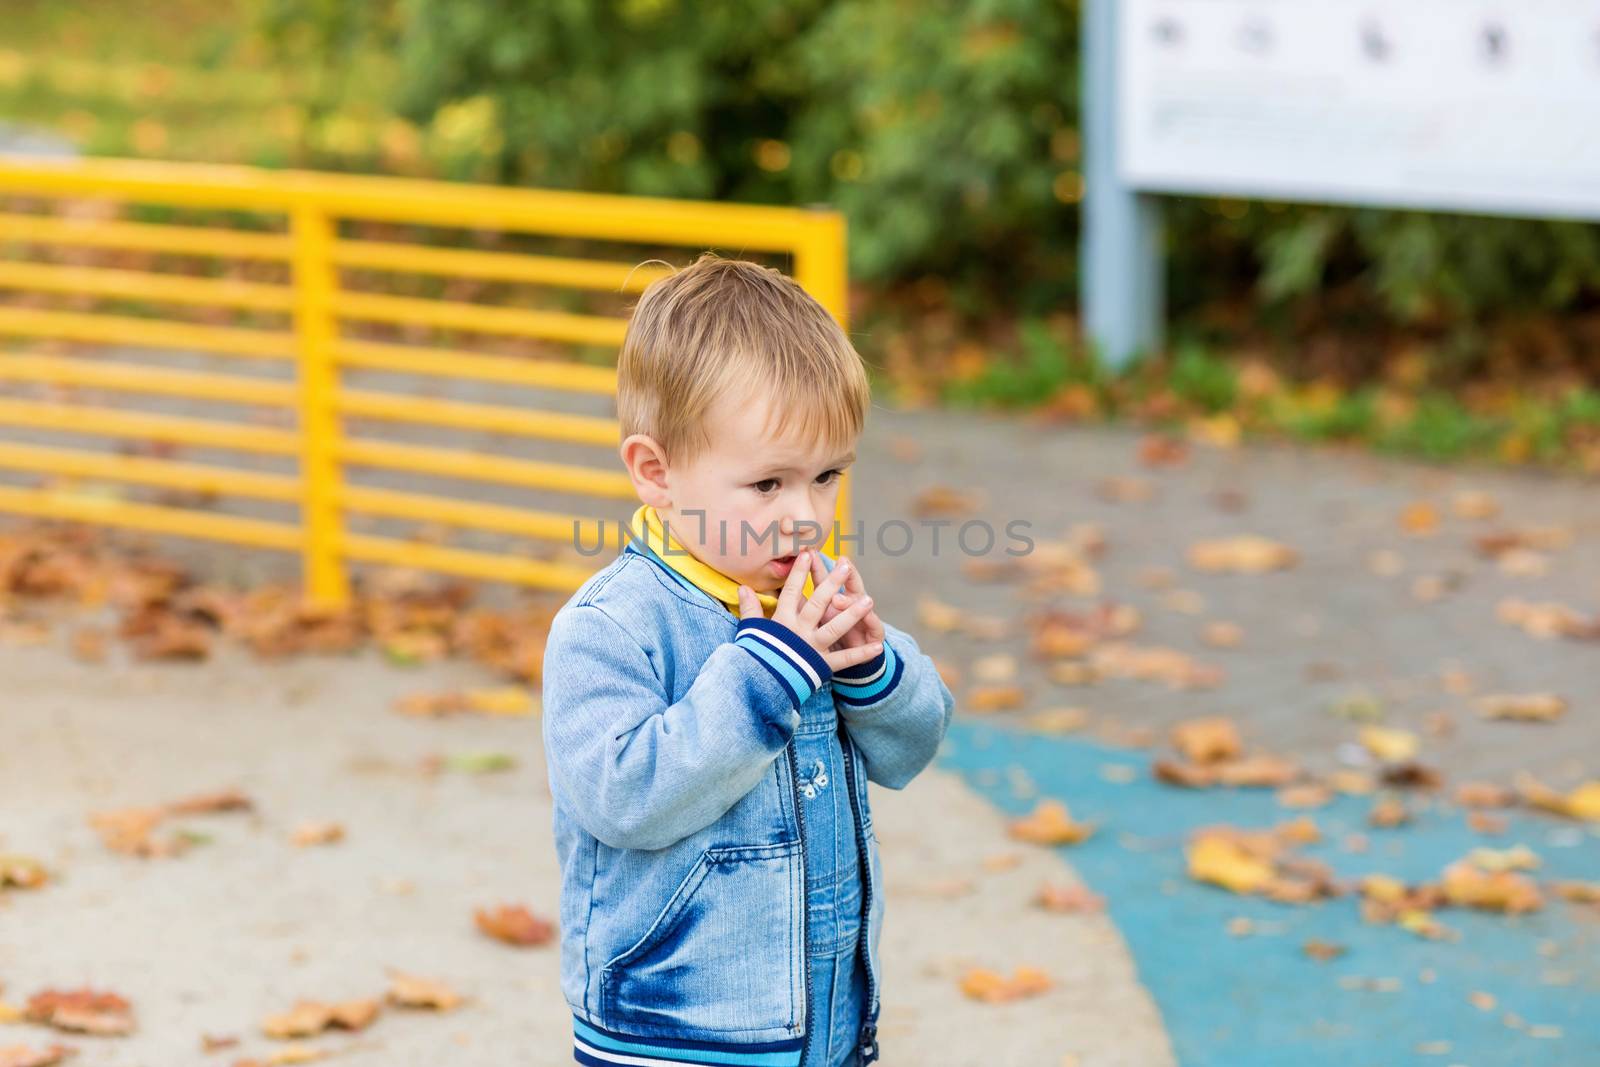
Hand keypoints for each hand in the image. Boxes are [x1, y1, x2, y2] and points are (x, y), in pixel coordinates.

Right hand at [735, 550, 882, 673]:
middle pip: (818, 603)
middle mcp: (799, 631)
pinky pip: (845, 659)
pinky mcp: (822, 665)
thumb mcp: (751, 630)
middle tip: (845, 566)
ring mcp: (812, 647)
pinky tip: (879, 647)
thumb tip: (743, 587)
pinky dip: (862, 654)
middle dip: (832, 583)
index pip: (791, 592)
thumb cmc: (756, 655)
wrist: (759, 686)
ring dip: (853, 614)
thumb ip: (750, 608)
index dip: (799, 573)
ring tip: (869, 600)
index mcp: (782, 620)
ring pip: (835, 627)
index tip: (808, 554)